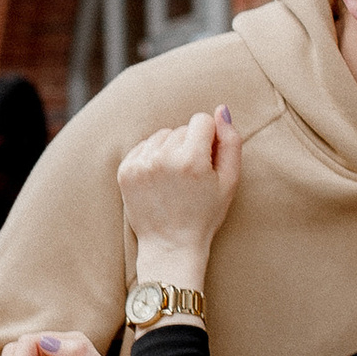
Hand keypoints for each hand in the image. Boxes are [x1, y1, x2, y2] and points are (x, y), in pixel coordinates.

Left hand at [115, 107, 240, 283]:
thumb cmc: (205, 214)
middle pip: (181, 129)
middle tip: (191, 177)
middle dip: (189, 146)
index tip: (207, 162)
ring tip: (175, 178)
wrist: (170, 245)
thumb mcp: (230, 182)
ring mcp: (140, 165)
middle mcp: (163, 158)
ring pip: (161, 136)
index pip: (201, 120)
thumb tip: (220, 109)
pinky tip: (159, 180)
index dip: (209, 140)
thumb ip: (231, 142)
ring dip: (169, 150)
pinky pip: (143, 146)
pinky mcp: (125, 171)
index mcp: (191, 160)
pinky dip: (152, 157)